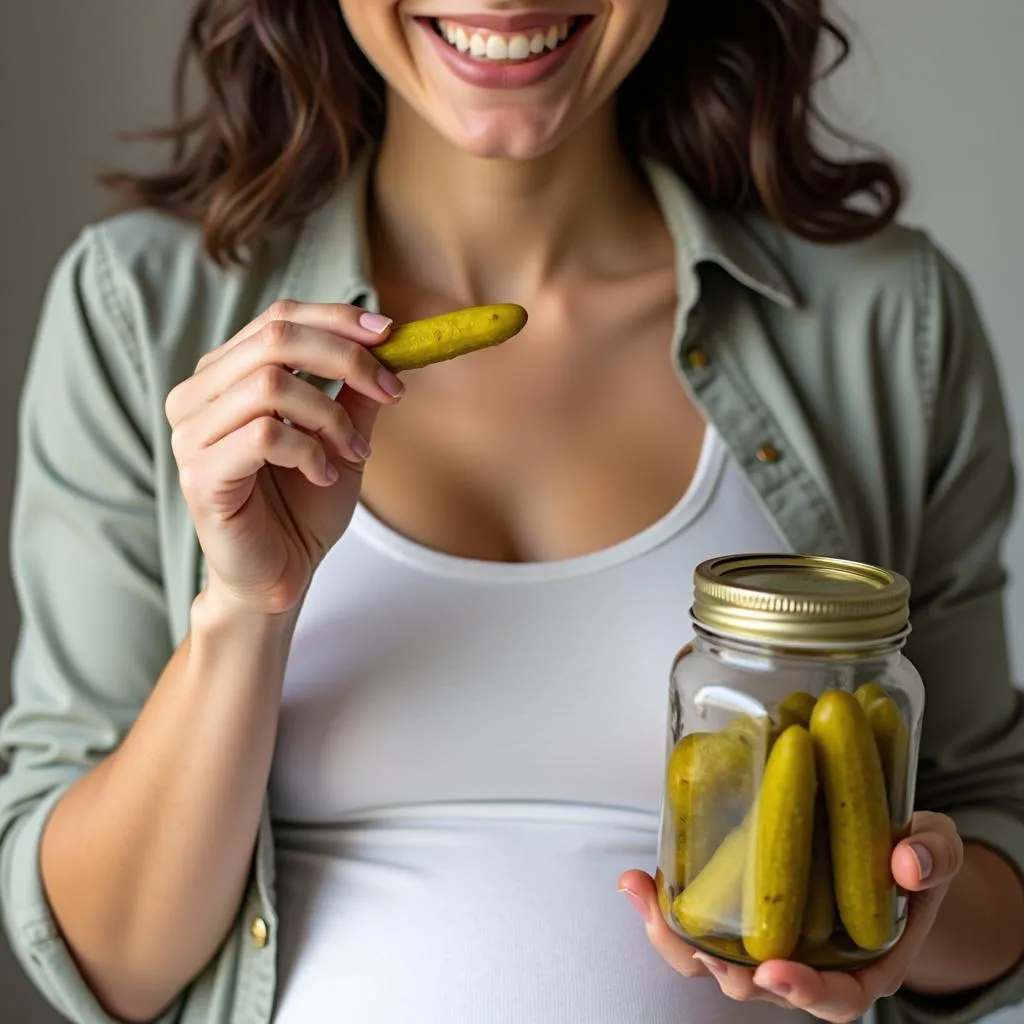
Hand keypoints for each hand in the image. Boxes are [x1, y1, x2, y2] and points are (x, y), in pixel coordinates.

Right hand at [166, 302, 403, 614]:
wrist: (280, 575)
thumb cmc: (301, 508)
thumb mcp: (340, 438)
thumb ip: (354, 394)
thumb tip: (388, 346)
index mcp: (225, 376)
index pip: (277, 319)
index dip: (336, 319)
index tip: (390, 334)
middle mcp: (198, 396)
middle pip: (275, 339)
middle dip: (346, 359)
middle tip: (391, 390)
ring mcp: (191, 435)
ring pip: (270, 385)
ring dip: (330, 416)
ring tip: (353, 452)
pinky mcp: (200, 475)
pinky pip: (264, 436)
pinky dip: (310, 451)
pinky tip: (324, 476)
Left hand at [618, 811, 963, 1021]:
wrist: (889, 847)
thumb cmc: (913, 859)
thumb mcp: (940, 850)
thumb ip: (934, 856)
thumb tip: (907, 861)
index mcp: (862, 964)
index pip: (836, 999)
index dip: (805, 992)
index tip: (776, 973)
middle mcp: (807, 960)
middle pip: (757, 986)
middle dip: (720, 971)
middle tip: (697, 949)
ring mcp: (768, 935)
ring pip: (714, 958)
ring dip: (672, 936)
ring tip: (640, 896)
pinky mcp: (740, 906)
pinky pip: (701, 919)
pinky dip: (666, 904)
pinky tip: (640, 879)